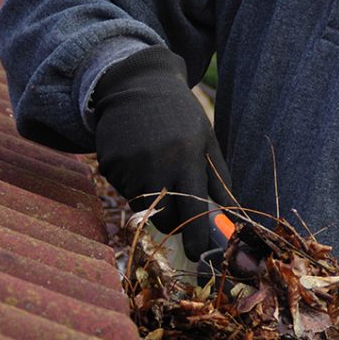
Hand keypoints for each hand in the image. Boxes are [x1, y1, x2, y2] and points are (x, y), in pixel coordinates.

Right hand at [93, 46, 231, 260]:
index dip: (197, 238)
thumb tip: (230, 217)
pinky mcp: (108, 164)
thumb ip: (219, 180)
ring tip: (156, 167)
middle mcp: (155, 164)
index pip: (193, 211)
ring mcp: (128, 165)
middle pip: (163, 218)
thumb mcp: (206, 140)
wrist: (136, 84)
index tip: (199, 255)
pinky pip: (123, 190)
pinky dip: (132, 183)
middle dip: (172, 222)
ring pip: (142, 206)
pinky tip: (137, 158)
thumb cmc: (179, 115)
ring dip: (152, 199)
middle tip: (177, 209)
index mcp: (186, 158)